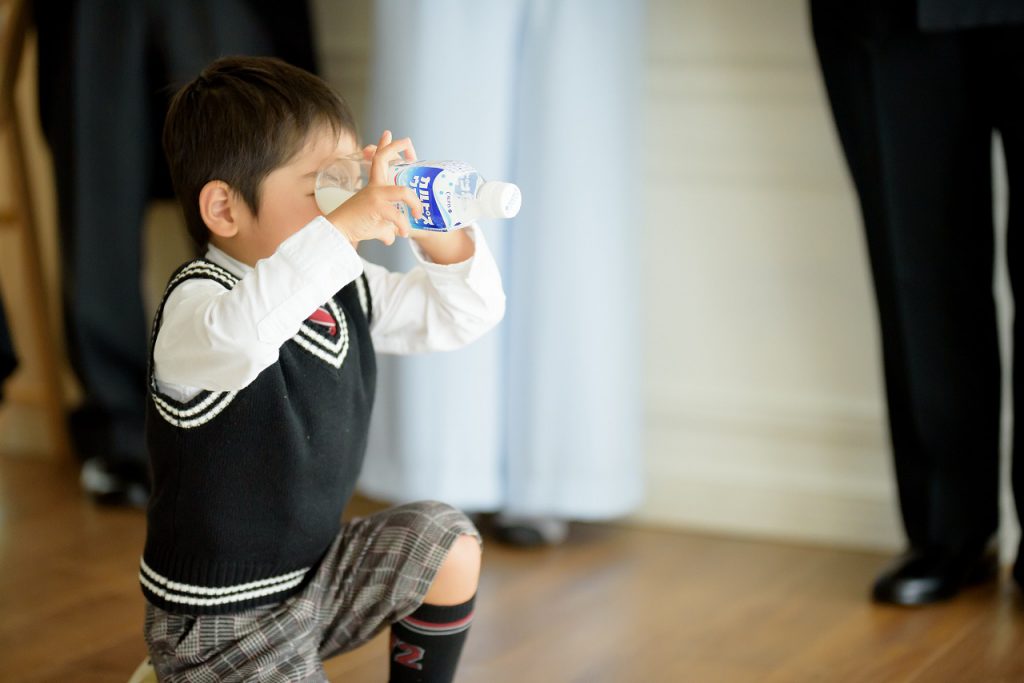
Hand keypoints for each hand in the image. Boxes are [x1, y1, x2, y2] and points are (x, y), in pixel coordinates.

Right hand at [326, 131, 421, 245]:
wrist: (338, 232)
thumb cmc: (355, 227)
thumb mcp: (375, 223)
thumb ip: (386, 227)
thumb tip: (392, 237)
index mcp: (374, 186)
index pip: (378, 159)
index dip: (385, 145)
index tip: (388, 134)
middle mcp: (374, 187)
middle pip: (383, 159)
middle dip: (396, 147)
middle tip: (408, 145)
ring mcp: (375, 195)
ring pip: (403, 192)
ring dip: (415, 204)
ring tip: (417, 216)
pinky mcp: (376, 207)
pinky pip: (397, 215)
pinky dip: (403, 226)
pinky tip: (402, 233)